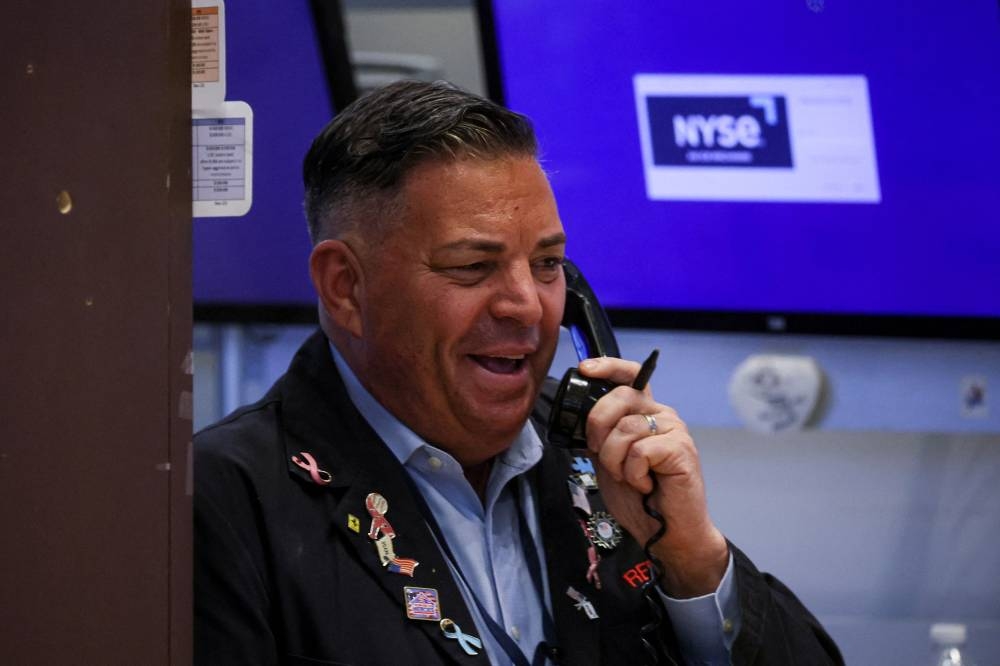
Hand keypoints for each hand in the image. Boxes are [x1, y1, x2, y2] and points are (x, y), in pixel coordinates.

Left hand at [580, 356, 728, 597]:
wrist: (667, 532)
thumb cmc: (640, 498)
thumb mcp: (609, 460)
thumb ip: (600, 437)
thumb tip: (577, 418)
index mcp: (644, 413)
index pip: (630, 376)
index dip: (608, 366)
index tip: (584, 369)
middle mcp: (661, 414)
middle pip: (619, 397)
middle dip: (597, 427)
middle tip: (600, 454)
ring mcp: (674, 430)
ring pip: (625, 428)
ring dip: (614, 460)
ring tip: (629, 478)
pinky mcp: (681, 449)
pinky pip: (640, 450)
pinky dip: (633, 473)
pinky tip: (645, 485)